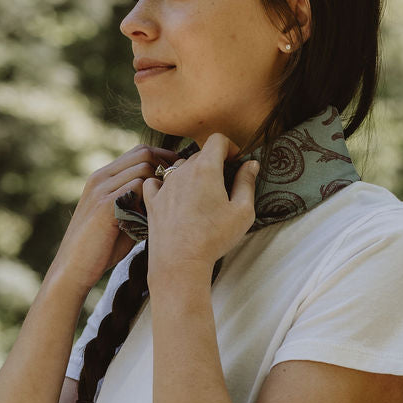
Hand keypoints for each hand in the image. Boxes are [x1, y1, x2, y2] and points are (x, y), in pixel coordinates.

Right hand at [50, 144, 178, 292]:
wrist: (74, 268)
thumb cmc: (102, 247)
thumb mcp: (121, 217)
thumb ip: (138, 202)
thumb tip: (168, 195)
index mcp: (103, 177)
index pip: (139, 152)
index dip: (163, 158)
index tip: (180, 172)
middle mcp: (100, 177)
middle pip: (143, 154)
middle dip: (166, 167)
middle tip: (180, 187)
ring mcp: (101, 189)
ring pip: (143, 169)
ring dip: (160, 185)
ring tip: (166, 205)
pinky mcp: (105, 204)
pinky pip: (137, 187)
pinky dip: (151, 199)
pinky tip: (155, 217)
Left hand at [142, 133, 260, 282]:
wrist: (180, 263)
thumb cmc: (214, 238)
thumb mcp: (243, 211)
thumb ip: (247, 183)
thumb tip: (251, 164)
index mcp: (206, 169)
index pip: (217, 140)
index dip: (229, 147)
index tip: (235, 162)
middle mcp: (182, 171)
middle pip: (199, 154)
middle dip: (213, 163)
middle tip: (223, 185)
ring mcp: (164, 185)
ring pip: (180, 168)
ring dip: (192, 175)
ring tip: (201, 196)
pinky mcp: (152, 201)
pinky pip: (156, 182)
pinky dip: (165, 185)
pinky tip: (173, 197)